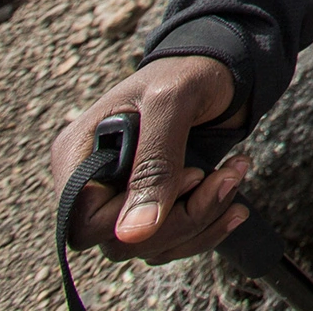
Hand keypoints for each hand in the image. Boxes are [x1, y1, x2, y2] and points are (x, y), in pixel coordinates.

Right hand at [51, 57, 247, 266]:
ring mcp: (123, 196)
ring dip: (202, 219)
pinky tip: (234, 192)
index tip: (187, 177)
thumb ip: (154, 164)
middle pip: (121, 241)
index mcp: (78, 155)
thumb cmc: (188, 72)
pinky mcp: (155, 204)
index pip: (83, 223)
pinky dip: (208, 224)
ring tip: (234, 174)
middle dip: (182, 219)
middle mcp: (94, 183)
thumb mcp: (172, 104)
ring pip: (152, 246)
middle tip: (224, 178)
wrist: (222, 67)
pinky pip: (173, 240)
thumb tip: (134, 232)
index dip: (132, 218)